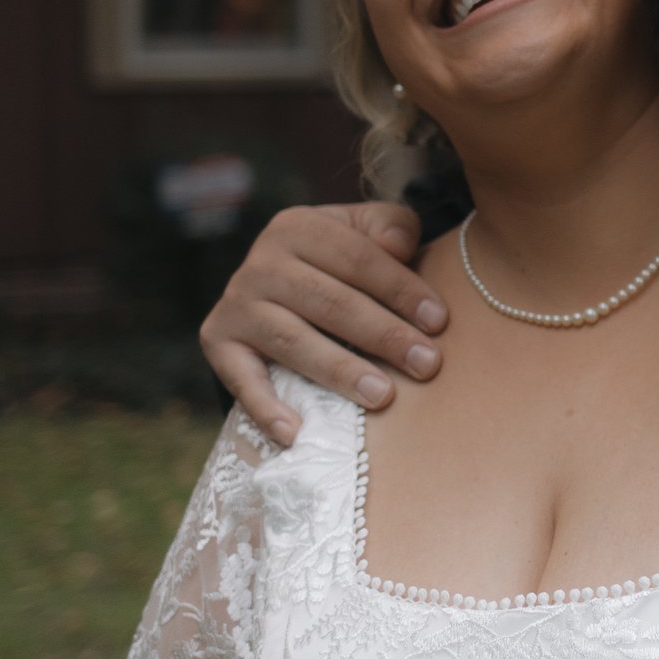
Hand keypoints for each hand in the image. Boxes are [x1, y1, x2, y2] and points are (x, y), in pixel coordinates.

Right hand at [198, 201, 446, 441]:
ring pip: (295, 341)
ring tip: (383, 396)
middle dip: (384, 335)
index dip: (401, 290)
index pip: (357, 259)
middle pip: (331, 302)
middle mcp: (261, 261)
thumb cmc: (342, 262)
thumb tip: (400, 247)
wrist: (278, 285)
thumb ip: (391, 228)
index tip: (439, 322)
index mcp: (300, 226)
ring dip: (340, 371)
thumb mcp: (366, 232)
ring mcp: (237, 302)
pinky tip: (296, 432)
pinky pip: (242, 378)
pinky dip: (265, 407)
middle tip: (427, 365)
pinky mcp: (218, 340)